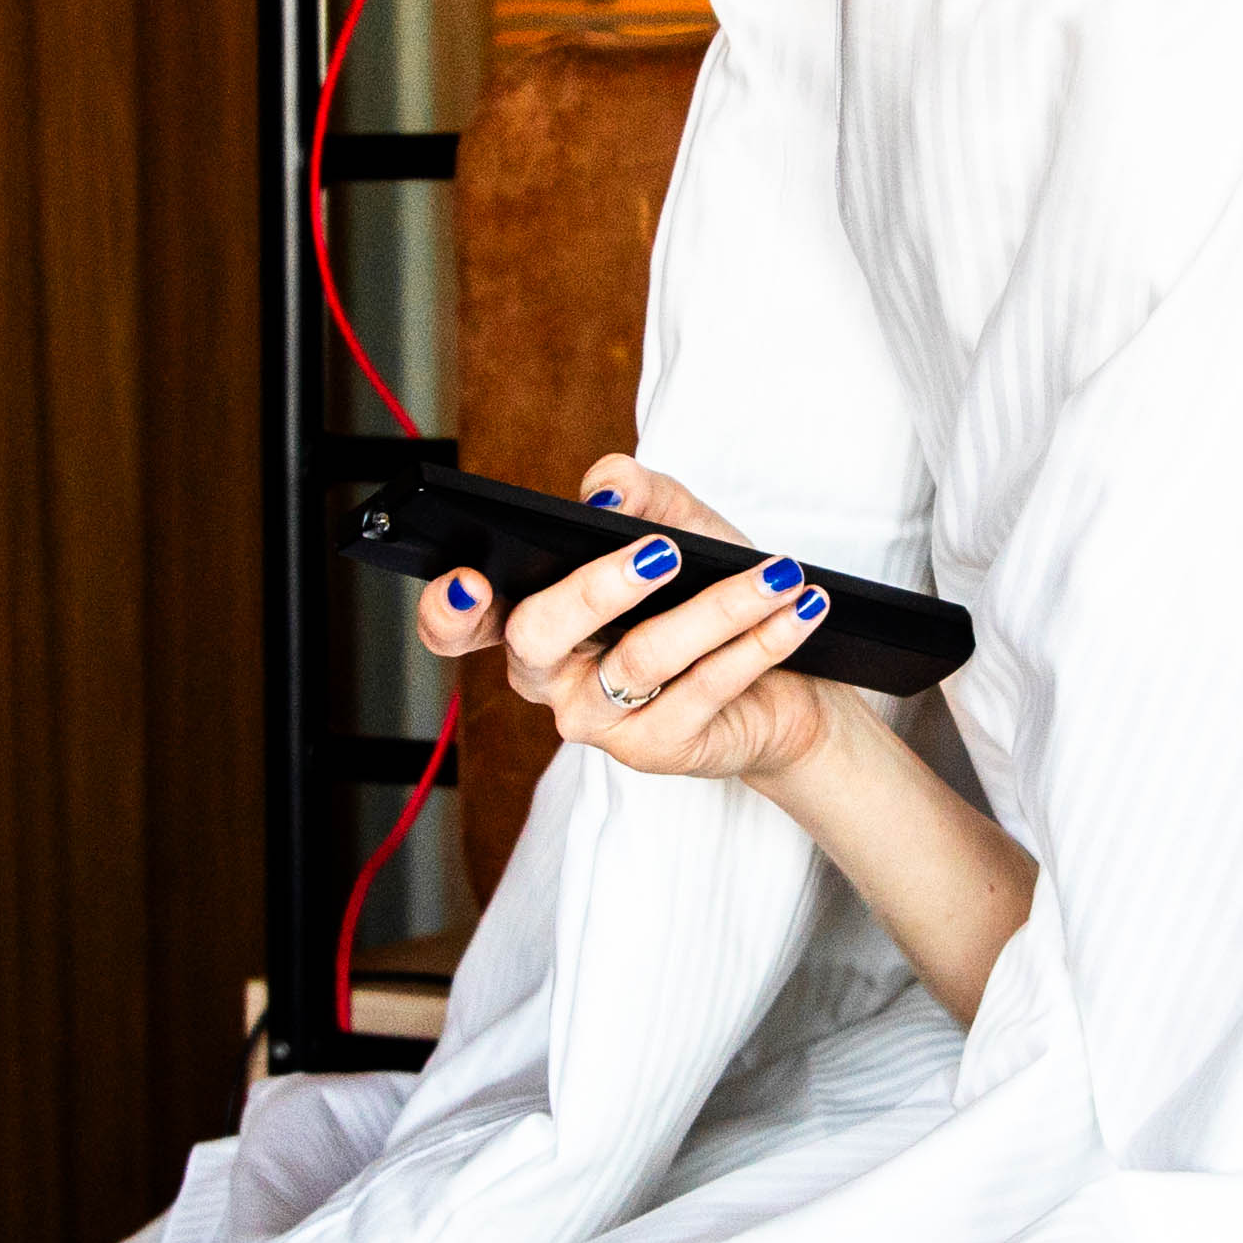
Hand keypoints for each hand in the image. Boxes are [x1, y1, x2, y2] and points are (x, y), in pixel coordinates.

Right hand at [406, 455, 844, 786]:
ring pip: (640, 660)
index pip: (459, 625)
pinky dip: (757, 641)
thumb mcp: (676, 523)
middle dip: (596, 589)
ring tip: (777, 573)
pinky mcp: (656, 750)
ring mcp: (600, 721)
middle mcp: (552, 679)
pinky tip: (795, 608)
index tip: (469, 579)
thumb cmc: (706, 592)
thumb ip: (634, 492)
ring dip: (719, 607)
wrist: (783, 678)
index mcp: (532, 621)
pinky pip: (703, 690)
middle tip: (661, 551)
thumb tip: (604, 495)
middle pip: (538, 638)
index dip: (447, 609)